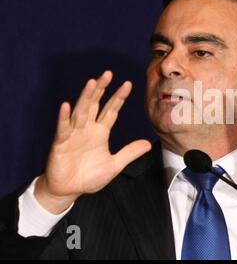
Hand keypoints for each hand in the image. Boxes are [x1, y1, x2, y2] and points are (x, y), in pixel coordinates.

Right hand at [35, 71, 150, 212]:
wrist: (69, 190)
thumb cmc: (89, 176)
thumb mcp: (115, 165)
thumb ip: (129, 153)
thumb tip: (148, 144)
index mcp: (100, 132)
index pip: (111, 110)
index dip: (118, 98)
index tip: (128, 84)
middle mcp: (87, 129)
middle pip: (95, 104)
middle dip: (102, 89)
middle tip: (108, 73)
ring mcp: (74, 134)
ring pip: (81, 111)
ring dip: (86, 97)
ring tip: (92, 82)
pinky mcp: (61, 143)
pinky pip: (63, 128)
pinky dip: (64, 117)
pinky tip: (66, 105)